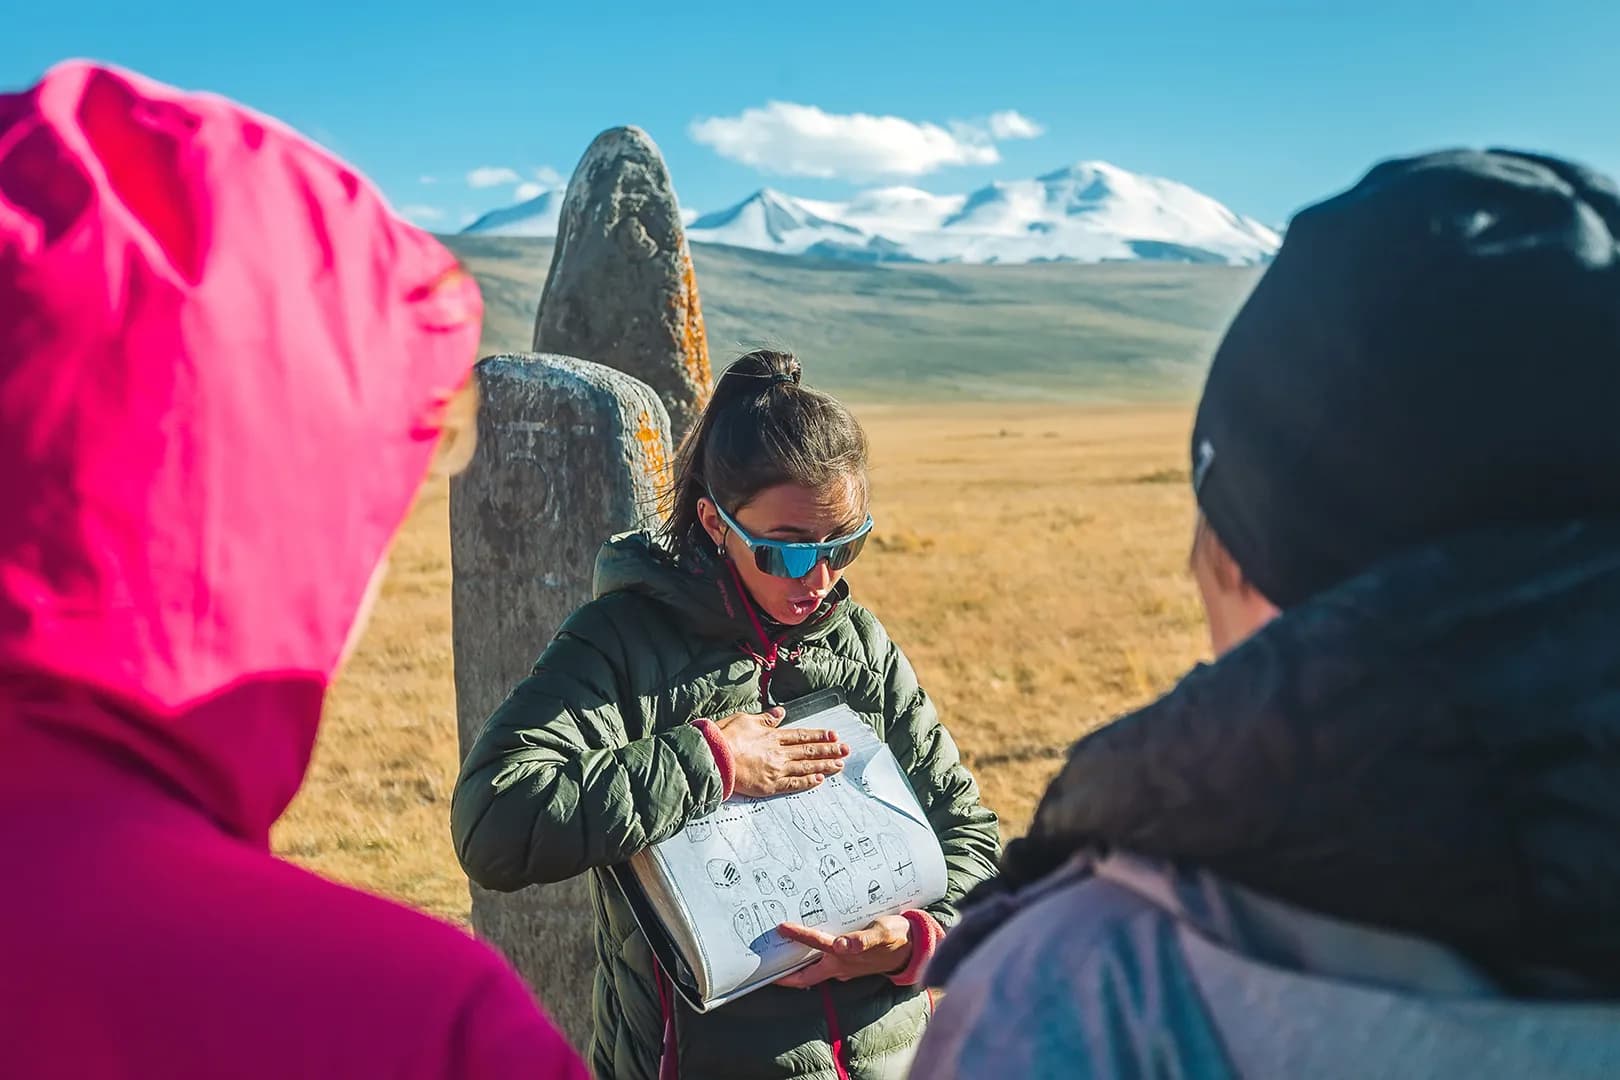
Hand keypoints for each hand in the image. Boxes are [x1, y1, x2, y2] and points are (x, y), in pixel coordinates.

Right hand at [714, 707, 849, 796]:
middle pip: (809, 751)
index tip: (833, 735)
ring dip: (825, 766)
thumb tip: (779, 712)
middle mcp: (778, 753)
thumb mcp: (745, 719)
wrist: (713, 758)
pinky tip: (820, 780)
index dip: (819, 736)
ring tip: (840, 764)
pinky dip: (808, 782)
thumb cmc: (724, 738)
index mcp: (772, 736)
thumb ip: (765, 718)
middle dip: (829, 750)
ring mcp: (776, 770)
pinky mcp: (770, 786)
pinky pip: (794, 784)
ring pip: (806, 767)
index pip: (801, 735)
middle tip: (846, 750)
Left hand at [773, 916, 912, 987]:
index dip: (797, 936)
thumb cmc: (897, 937)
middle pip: (806, 976)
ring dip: (797, 970)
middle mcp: (841, 966)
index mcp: (844, 956)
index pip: (815, 945)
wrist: (914, 948)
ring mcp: (844, 969)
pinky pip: (825, 967)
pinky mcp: (850, 966)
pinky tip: (806, 954)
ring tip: (779, 958)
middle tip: (765, 969)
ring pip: (814, 973)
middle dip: (785, 976)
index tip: (780, 927)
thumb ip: (864, 939)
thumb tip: (843, 944)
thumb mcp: (883, 933)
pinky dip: (812, 963)